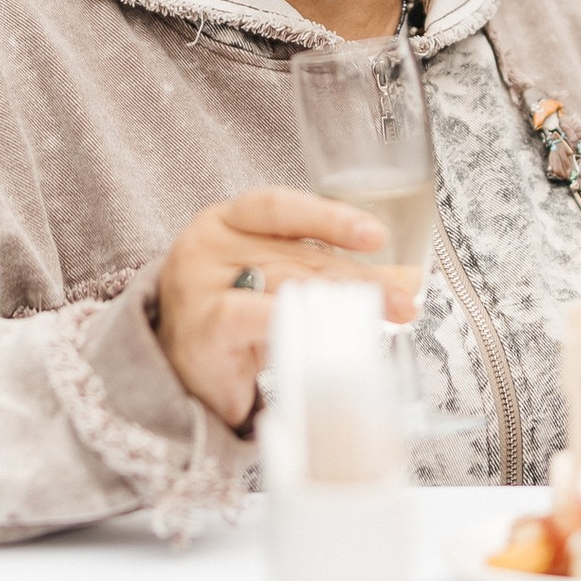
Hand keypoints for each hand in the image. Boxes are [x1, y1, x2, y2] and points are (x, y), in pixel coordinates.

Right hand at [154, 187, 421, 429]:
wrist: (177, 373)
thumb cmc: (230, 318)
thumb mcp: (277, 283)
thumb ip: (325, 272)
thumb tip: (402, 277)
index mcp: (224, 220)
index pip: (280, 207)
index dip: (329, 218)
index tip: (376, 236)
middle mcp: (206, 243)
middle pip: (294, 254)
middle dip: (355, 276)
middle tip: (402, 295)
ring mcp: (197, 283)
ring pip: (283, 285)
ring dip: (340, 302)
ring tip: (385, 315)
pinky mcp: (202, 325)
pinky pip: (255, 317)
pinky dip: (294, 321)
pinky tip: (328, 330)